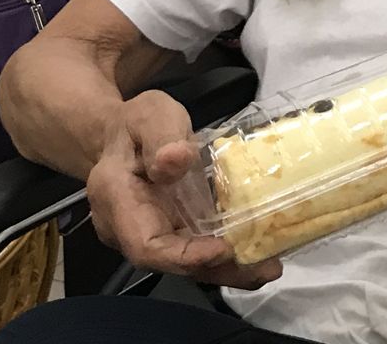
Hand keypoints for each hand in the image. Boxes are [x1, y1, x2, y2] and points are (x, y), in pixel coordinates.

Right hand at [89, 89, 282, 287]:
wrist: (122, 134)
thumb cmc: (136, 123)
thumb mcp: (150, 116)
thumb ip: (161, 136)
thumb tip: (174, 161)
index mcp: (117, 200)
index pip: (145, 245)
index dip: (184, 256)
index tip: (222, 249)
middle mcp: (128, 228)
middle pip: (171, 261)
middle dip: (217, 269)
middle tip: (264, 269)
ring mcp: (149, 232)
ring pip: (185, 260)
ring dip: (227, 267)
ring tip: (269, 266)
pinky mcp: (169, 229)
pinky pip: (194, 247)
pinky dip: (225, 254)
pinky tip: (259, 252)